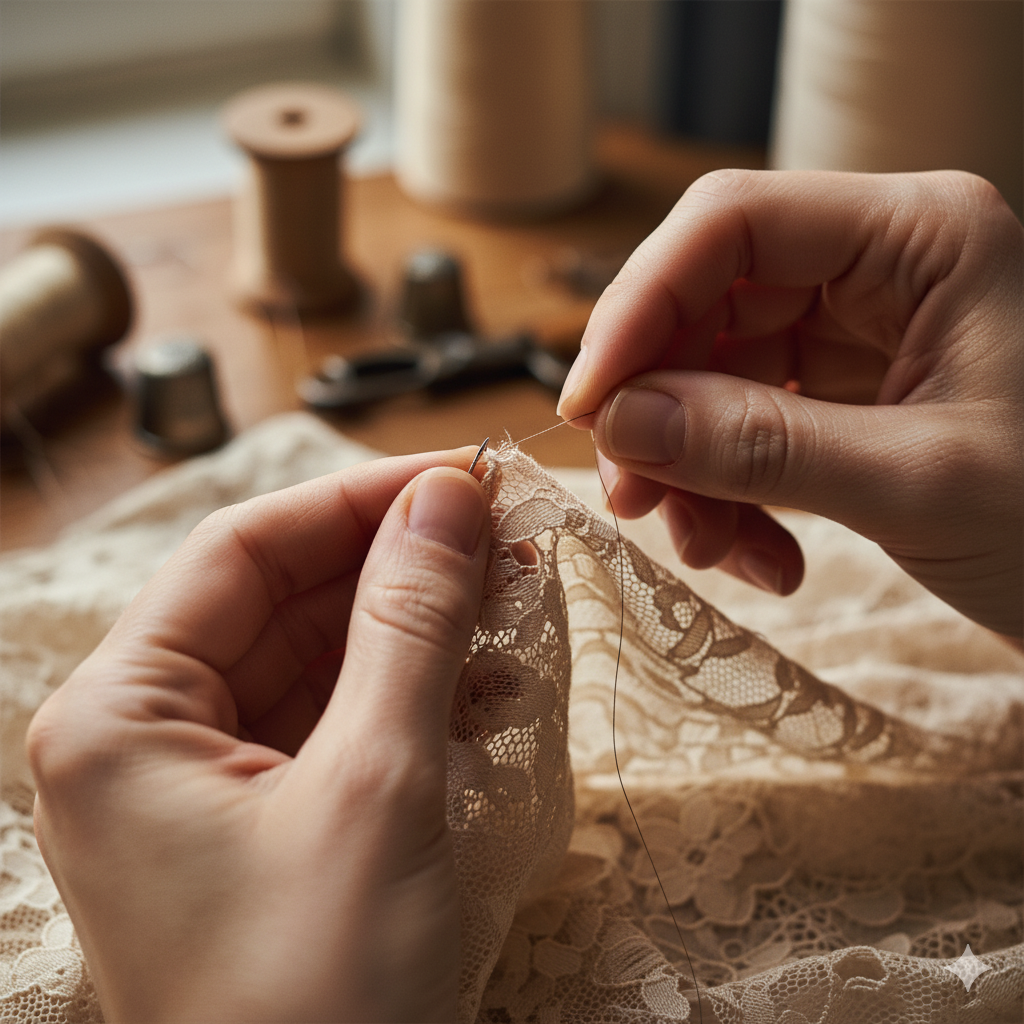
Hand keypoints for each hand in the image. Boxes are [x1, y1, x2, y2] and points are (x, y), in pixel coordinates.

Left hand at [27, 449, 490, 1022]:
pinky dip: (410, 693)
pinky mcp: (262, 821)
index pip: (244, 551)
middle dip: (398, 563)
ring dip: (416, 627)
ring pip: (316, 656)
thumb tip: (446, 499)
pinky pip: (336, 719)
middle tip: (504, 534)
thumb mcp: (377, 787)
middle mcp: (146, 739)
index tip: (460, 477)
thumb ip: (410, 626)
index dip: (359, 500)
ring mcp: (203, 783)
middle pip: (282, 599)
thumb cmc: (320, 1002)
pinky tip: (485, 683)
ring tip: (511, 598)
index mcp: (122, 717)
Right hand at [558, 170, 1022, 635]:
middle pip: (709, 304)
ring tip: (708, 547)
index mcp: (920, 237)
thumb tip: (620, 421)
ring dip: (691, 467)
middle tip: (635, 497)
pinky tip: (761, 556)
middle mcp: (881, 267)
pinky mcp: (847, 395)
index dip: (639, 306)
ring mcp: (860, 333)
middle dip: (660, 407)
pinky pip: (747, 428)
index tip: (588, 403)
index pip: (732, 224)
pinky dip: (732, 495)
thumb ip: (761, 447)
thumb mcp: (918, 484)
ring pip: (715, 375)